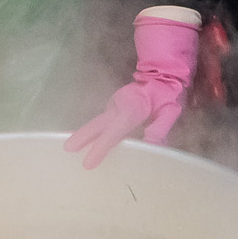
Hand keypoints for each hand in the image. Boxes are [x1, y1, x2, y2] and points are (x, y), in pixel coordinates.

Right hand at [65, 9, 201, 168]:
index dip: (101, 147)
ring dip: (84, 135)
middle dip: (82, 137)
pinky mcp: (112, 107)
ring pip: (97, 123)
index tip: (88, 163)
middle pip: (97, 124)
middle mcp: (118, 106)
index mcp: (132, 108)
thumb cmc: (167, 95)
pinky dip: (93, 132)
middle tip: (67, 149)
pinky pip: (102, 122)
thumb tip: (149, 146)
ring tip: (71, 149)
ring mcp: (113, 105)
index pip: (114, 131)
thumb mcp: (170, 111)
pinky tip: (87, 143)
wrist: (161, 75)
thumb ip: (160, 128)